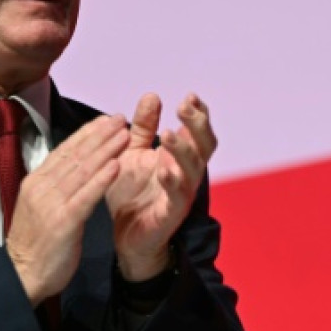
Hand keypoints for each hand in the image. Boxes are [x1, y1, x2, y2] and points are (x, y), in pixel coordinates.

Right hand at [6, 113, 128, 305]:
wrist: (22, 275)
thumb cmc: (35, 246)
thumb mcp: (40, 207)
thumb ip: (54, 187)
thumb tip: (71, 169)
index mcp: (36, 182)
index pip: (64, 151)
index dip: (87, 133)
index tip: (105, 120)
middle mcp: (42, 187)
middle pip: (75, 155)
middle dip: (99, 134)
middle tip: (120, 118)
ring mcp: (51, 203)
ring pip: (82, 170)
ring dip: (105, 150)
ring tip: (124, 135)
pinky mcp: (63, 221)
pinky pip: (86, 195)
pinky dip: (102, 179)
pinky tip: (116, 166)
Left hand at [106, 93, 217, 281]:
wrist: (126, 235)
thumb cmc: (133, 193)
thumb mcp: (133, 153)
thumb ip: (143, 127)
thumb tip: (152, 96)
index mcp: (180, 157)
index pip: (197, 131)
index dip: (199, 114)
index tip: (190, 96)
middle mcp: (187, 173)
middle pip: (204, 146)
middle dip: (197, 125)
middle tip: (184, 106)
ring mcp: (182, 194)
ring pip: (193, 170)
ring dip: (183, 151)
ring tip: (170, 134)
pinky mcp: (171, 214)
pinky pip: (177, 198)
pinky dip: (172, 183)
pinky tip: (165, 170)